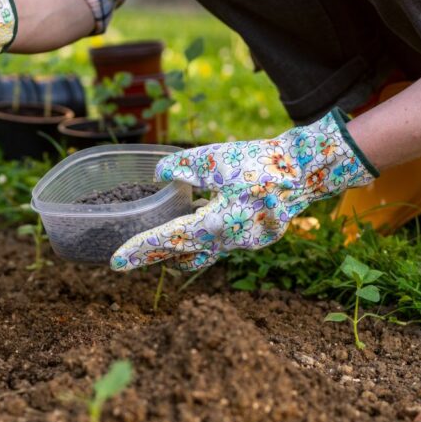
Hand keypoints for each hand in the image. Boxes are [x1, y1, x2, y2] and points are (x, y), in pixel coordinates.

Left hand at [110, 109, 377, 270]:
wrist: (305, 170)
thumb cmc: (259, 163)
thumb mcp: (214, 159)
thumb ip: (182, 168)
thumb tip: (159, 175)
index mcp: (216, 224)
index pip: (169, 242)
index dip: (140, 251)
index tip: (115, 263)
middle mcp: (230, 242)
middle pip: (185, 256)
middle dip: (159, 257)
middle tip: (134, 256)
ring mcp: (246, 242)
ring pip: (205, 252)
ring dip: (184, 247)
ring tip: (163, 238)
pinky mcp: (255, 236)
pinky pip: (222, 241)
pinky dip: (206, 233)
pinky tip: (201, 216)